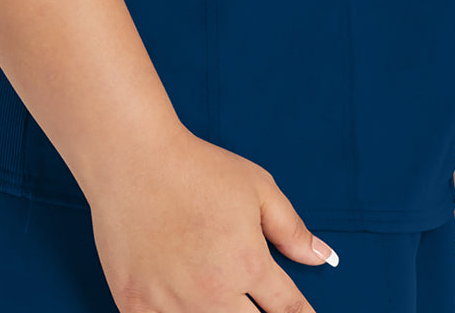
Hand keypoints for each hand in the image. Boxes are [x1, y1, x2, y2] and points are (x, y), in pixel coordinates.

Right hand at [87, 125, 339, 312]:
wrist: (131, 158)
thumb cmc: (195, 167)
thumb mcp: (256, 186)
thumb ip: (290, 228)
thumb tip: (322, 257)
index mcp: (248, 263)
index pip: (288, 310)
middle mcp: (213, 292)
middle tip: (256, 306)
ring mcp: (172, 303)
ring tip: (218, 302)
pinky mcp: (136, 305)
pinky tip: (183, 307)